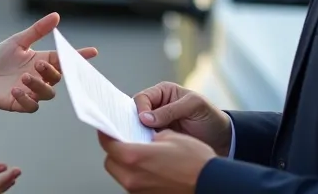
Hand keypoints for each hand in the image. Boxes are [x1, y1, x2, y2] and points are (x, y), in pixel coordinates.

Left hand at [0, 12, 98, 112]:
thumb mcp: (17, 42)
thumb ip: (37, 31)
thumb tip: (56, 16)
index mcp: (42, 60)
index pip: (64, 59)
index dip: (79, 57)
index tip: (93, 52)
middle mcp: (40, 77)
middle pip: (57, 78)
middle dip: (51, 71)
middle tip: (39, 63)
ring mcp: (32, 92)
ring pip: (47, 93)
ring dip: (38, 85)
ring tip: (23, 77)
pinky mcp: (21, 104)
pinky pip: (32, 106)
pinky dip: (26, 98)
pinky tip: (14, 90)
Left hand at [98, 130, 216, 192]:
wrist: (211, 183)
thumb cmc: (195, 161)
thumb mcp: (170, 136)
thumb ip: (150, 136)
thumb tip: (145, 139)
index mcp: (134, 157)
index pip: (108, 144)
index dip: (106, 134)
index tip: (107, 129)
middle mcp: (132, 177)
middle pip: (110, 162)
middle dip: (115, 151)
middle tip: (125, 141)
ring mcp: (139, 191)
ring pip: (121, 175)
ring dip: (126, 165)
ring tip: (141, 156)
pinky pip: (134, 185)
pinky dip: (137, 176)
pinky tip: (151, 169)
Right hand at [133, 81, 231, 155]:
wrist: (222, 139)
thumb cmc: (209, 117)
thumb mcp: (193, 106)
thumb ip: (170, 110)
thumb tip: (145, 118)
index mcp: (163, 92)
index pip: (142, 98)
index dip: (140, 109)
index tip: (144, 121)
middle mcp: (156, 107)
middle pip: (135, 113)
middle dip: (136, 123)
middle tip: (139, 134)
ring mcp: (156, 124)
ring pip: (138, 128)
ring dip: (140, 135)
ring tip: (145, 143)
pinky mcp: (159, 139)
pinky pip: (146, 141)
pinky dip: (146, 145)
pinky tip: (150, 150)